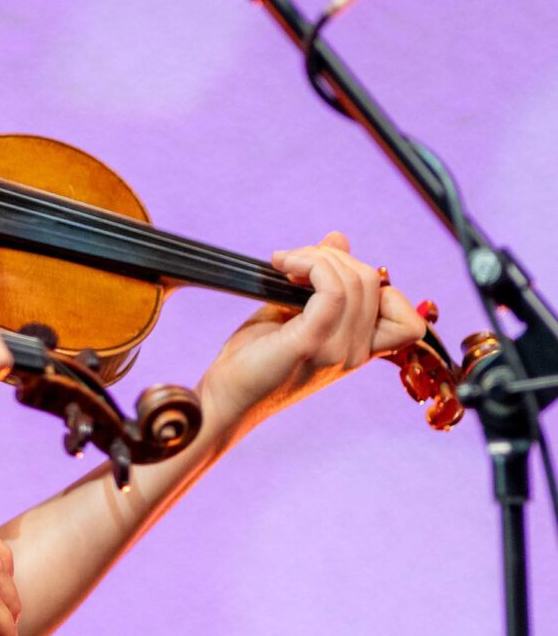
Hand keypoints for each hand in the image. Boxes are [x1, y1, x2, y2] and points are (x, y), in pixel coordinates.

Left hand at [197, 232, 427, 435]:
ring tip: (283, 263)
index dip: (377, 286)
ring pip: (355, 282)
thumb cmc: (255, 357)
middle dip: (331, 257)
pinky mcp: (310, 344)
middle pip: (373, 282)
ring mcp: (337, 350)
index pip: (409, 319)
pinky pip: (333, 292)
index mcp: (359, 348)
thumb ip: (321, 280)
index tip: (328, 277)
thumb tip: (339, 238)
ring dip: (316, 258)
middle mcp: (356, 352)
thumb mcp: (292, 310)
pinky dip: (311, 266)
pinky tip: (282, 266)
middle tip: (290, 262)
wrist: (226, 396)